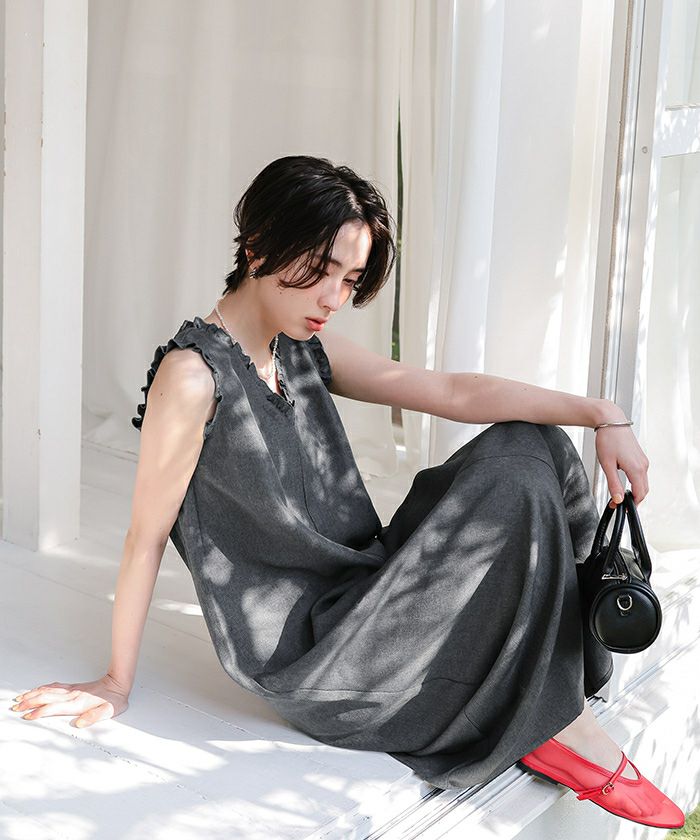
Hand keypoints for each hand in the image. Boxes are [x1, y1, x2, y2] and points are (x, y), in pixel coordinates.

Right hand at [10, 673, 129, 727]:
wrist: (118, 683)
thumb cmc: (114, 700)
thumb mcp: (109, 711)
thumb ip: (94, 717)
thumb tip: (80, 723)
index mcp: (78, 703)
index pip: (54, 708)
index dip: (40, 712)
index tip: (28, 716)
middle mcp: (72, 695)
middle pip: (46, 697)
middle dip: (29, 702)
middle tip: (15, 707)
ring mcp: (71, 690)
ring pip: (48, 691)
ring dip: (33, 694)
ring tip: (19, 698)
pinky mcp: (72, 687)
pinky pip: (54, 686)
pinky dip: (42, 688)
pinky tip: (36, 690)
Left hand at [595, 423, 649, 508]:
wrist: (611, 422)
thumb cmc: (608, 439)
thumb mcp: (607, 465)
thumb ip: (614, 484)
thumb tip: (618, 499)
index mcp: (636, 468)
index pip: (640, 494)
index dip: (632, 504)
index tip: (622, 509)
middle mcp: (643, 465)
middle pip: (644, 490)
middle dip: (634, 499)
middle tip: (619, 504)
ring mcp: (643, 460)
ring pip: (643, 482)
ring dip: (635, 491)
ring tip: (620, 494)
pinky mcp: (640, 457)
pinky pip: (641, 474)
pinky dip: (635, 482)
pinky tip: (624, 482)